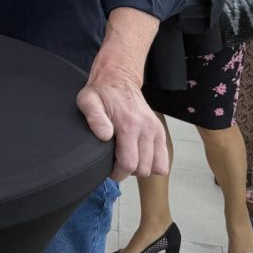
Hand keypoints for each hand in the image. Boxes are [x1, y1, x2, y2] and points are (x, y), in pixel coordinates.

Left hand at [77, 59, 167, 180]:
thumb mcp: (88, 101)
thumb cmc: (101, 93)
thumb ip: (95, 118)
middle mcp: (146, 128)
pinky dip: (154, 163)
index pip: (129, 164)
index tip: (110, 169)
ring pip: (156, 167)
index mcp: (129, 124)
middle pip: (143, 168)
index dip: (118, 172)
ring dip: (142, 168)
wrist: (119, 79)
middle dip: (129, 172)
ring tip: (129, 159)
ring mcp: (156, 130)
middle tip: (117, 162)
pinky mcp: (160, 131)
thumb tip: (105, 135)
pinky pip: (164, 160)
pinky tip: (140, 156)